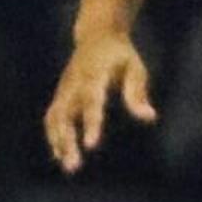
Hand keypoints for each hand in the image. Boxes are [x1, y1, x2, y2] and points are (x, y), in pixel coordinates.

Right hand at [42, 32, 155, 172]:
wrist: (96, 34)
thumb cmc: (120, 55)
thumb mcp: (135, 68)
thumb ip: (138, 93)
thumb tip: (149, 117)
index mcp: (93, 75)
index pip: (91, 102)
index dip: (90, 124)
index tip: (91, 146)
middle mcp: (74, 83)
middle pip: (65, 115)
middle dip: (67, 141)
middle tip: (74, 167)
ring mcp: (64, 89)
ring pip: (55, 119)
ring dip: (59, 143)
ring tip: (69, 167)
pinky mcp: (60, 94)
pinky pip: (52, 118)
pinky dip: (54, 137)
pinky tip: (61, 156)